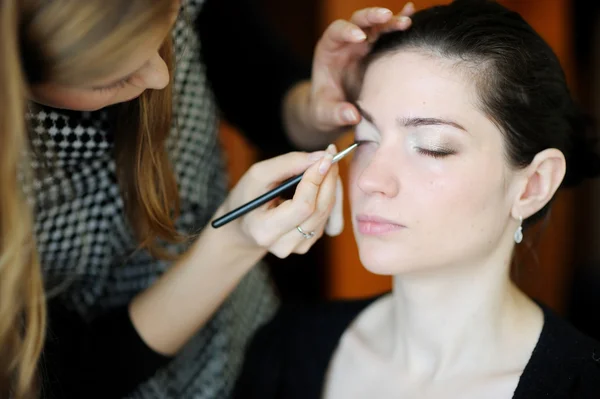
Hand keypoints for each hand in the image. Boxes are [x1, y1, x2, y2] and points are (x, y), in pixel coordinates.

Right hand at [219, 144, 342, 257]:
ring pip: (326, 213)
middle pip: (319, 210)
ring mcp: (298, 247)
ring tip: (323, 167)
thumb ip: (288, 164)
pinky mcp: (308, 243)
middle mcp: (284, 245)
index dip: (316, 180)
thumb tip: (321, 157)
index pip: (303, 206)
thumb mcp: (258, 175)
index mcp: (265, 230)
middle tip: (330, 155)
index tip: (326, 156)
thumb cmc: (247, 197)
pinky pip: (327, 218)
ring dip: (331, 186)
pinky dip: (328, 197)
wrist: (243, 225)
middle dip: (328, 179)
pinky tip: (320, 184)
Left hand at [308, 3, 414, 131]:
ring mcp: (362, 45)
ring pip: (376, 26)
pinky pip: (387, 35)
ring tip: (407, 22)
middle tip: (388, 17)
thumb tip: (353, 116)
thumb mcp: (326, 114)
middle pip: (358, 21)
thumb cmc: (325, 110)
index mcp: (328, 51)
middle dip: (372, 17)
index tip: (360, 37)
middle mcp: (346, 43)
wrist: (335, 111)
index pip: (336, 32)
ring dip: (391, 22)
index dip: (347, 31)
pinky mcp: (376, 52)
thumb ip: (336, 113)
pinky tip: (412, 15)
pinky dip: (398, 25)